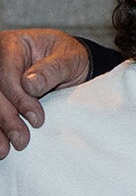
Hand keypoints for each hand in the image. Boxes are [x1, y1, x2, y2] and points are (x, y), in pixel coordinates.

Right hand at [0, 29, 90, 154]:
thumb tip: (30, 84)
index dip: (18, 98)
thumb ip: (51, 70)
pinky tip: (0, 146)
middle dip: (6, 117)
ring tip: (5, 150)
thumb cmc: (69, 59)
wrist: (70, 66)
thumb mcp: (68, 59)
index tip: (37, 119)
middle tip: (22, 141)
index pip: (5, 72)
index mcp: (12, 45)